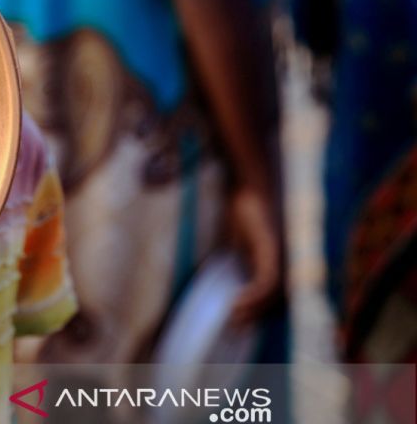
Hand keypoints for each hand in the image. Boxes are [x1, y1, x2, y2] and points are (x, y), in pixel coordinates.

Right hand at [227, 184, 284, 324]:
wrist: (249, 182)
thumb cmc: (243, 207)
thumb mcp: (238, 240)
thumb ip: (238, 260)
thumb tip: (221, 279)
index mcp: (278, 259)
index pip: (275, 293)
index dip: (259, 309)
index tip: (240, 319)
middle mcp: (285, 260)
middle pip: (277, 298)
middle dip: (255, 314)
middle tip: (234, 324)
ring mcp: (280, 256)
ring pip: (273, 295)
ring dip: (252, 309)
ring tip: (233, 316)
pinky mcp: (272, 250)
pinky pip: (266, 282)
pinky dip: (252, 296)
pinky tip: (235, 302)